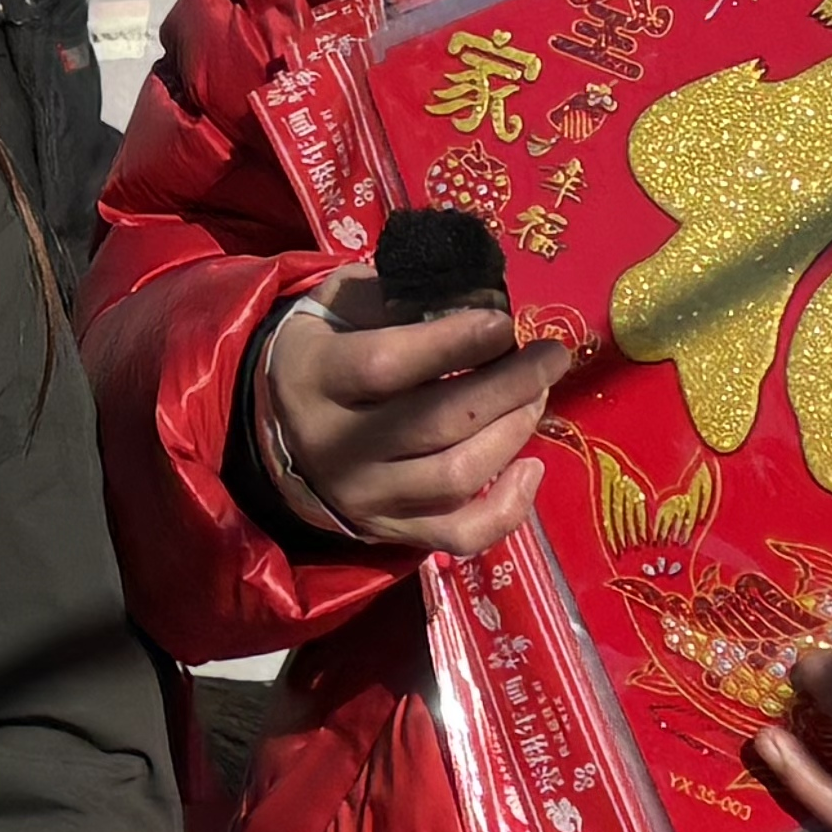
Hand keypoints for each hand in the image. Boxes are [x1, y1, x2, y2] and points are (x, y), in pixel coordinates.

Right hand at [253, 265, 572, 557]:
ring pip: (456, 478)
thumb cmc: (327, 348)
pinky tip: (532, 468)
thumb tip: (478, 299)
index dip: (454, 343)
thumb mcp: (341, 305)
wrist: (281, 427)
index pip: (387, 366)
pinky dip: (508, 509)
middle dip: (509, 386)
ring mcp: (364, 496)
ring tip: (539, 396)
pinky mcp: (389, 531)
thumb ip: (397, 297)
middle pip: (437, 423)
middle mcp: (335, 446)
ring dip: (514, 434)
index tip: (504, 324)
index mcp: (317, 378)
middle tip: (550, 356)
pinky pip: (460, 534)